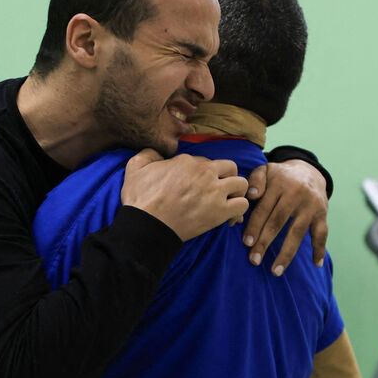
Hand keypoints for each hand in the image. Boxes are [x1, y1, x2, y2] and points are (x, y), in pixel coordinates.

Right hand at [121, 149, 249, 241]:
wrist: (146, 225)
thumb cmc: (140, 199)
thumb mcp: (135, 167)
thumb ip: (148, 153)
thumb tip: (156, 152)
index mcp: (187, 161)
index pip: (205, 161)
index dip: (202, 173)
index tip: (197, 186)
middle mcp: (205, 172)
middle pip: (230, 166)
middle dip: (226, 177)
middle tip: (219, 190)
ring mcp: (214, 191)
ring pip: (241, 184)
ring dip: (237, 193)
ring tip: (228, 202)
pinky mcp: (220, 211)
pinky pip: (242, 205)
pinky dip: (239, 212)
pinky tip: (229, 218)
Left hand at [243, 160, 327, 274]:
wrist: (309, 171)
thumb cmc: (280, 176)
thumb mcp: (266, 170)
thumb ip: (255, 180)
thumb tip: (251, 196)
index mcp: (279, 184)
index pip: (264, 209)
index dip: (254, 227)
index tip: (247, 243)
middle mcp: (296, 194)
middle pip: (278, 222)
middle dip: (265, 243)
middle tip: (254, 260)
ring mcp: (311, 205)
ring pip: (297, 232)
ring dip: (286, 254)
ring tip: (275, 271)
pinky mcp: (322, 214)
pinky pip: (322, 233)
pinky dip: (320, 249)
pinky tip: (316, 264)